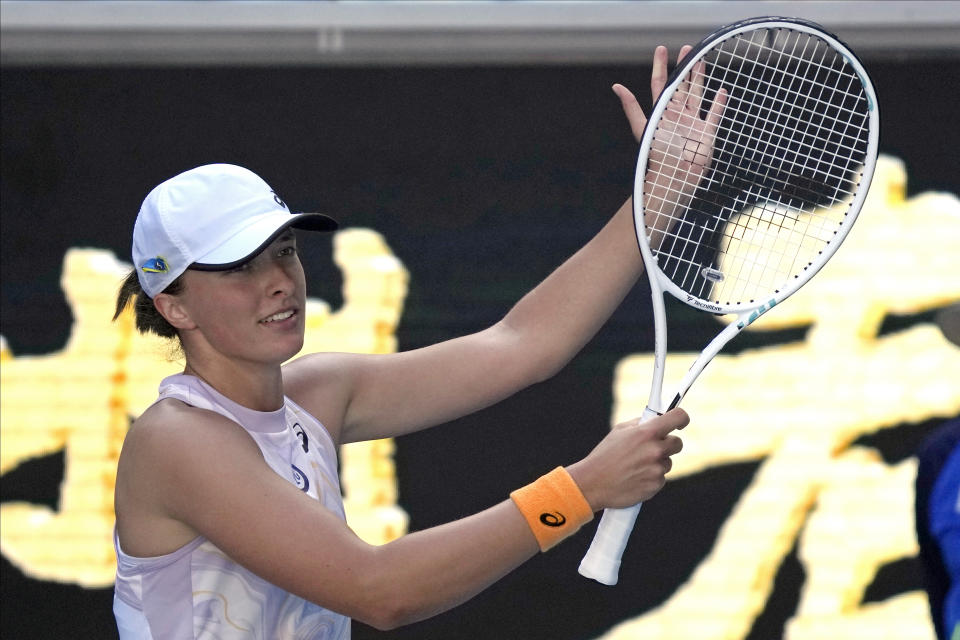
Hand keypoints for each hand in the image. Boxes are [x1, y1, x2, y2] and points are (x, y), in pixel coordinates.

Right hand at [567, 408, 687, 510]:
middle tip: (653, 447)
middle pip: (677, 443)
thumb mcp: (619, 431)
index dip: (682, 418)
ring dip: (657, 462)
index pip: (677, 417)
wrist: (593, 483)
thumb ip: (640, 425)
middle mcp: (655, 450)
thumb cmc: (604, 455)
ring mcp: (657, 469)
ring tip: (635, 466)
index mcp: (647, 433)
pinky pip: (661, 478)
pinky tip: (635, 477)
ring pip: (667, 462)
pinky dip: (651, 478)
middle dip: (667, 444)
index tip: (681, 421)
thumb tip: (655, 421)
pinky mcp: (656, 485)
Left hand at [613, 46, 728, 243]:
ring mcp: (693, 123)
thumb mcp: (643, 127)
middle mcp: (677, 114)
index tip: (661, 50)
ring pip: (697, 95)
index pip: (660, 84)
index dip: (660, 66)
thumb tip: (616, 86)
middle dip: (683, 67)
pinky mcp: (706, 133)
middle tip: (687, 48)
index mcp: (662, 112)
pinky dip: (719, 104)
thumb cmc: (657, 156)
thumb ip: (632, 107)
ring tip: (701, 60)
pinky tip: (722, 91)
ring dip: (700, 78)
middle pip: (681, 85)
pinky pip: (714, 115)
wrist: (675, 177)